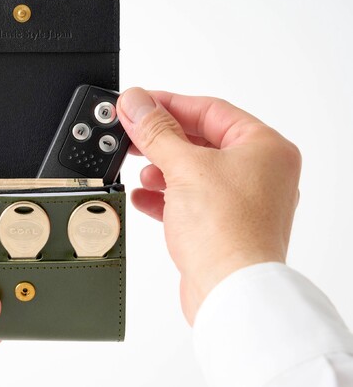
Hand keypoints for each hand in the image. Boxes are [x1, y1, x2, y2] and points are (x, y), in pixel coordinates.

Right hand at [117, 88, 300, 324]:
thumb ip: (156, 131)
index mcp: (264, 147)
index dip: (168, 104)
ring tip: (141, 170)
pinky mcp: (224, 225)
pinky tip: (144, 198)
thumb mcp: (184, 168)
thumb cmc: (227, 233)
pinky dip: (165, 196)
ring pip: (194, 171)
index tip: (137, 102)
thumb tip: (136, 102)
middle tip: (130, 133)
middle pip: (200, 140)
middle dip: (162, 140)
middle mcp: (259, 172)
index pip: (209, 109)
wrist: (230, 292)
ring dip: (162, 169)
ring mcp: (243, 200)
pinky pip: (190, 200)